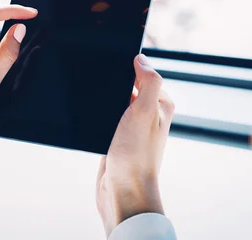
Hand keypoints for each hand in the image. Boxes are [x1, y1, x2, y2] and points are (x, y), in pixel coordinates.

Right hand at [96, 54, 174, 236]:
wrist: (123, 193)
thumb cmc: (136, 155)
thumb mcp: (144, 112)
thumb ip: (148, 82)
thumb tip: (142, 59)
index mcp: (161, 106)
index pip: (145, 75)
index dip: (130, 67)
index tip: (113, 62)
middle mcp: (149, 116)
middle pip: (129, 87)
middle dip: (115, 83)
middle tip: (100, 82)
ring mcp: (132, 128)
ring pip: (116, 102)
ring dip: (106, 100)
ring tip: (93, 98)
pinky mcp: (116, 140)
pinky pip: (106, 118)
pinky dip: (99, 115)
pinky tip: (90, 116)